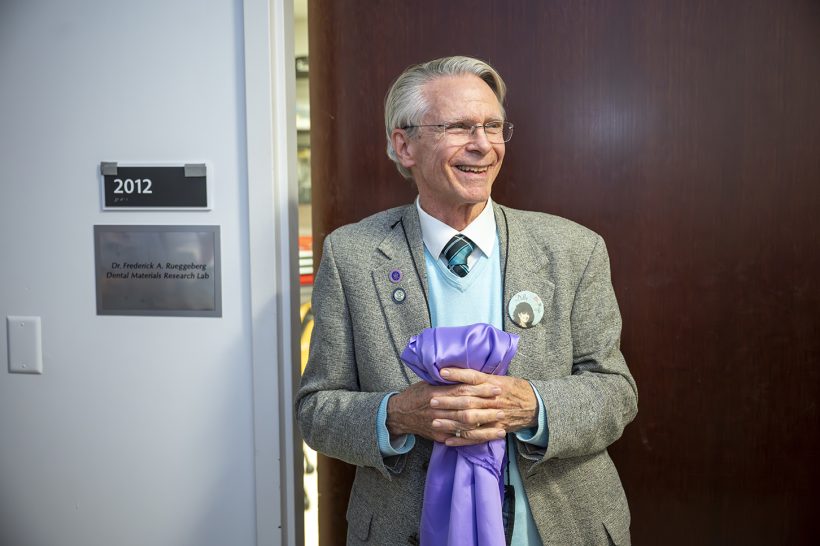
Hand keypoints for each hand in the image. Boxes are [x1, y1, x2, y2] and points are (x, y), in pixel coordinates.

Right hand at [386, 368, 537, 445]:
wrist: (399, 415)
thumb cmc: (415, 395)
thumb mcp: (427, 383)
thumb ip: (445, 380)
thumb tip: (466, 373)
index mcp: (435, 393)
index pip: (462, 391)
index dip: (480, 389)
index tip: (495, 387)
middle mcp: (437, 409)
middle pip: (466, 408)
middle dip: (486, 407)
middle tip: (503, 404)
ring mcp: (439, 425)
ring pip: (465, 425)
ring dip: (485, 424)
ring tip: (501, 421)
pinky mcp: (440, 436)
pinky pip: (460, 438)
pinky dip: (475, 438)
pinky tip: (488, 436)